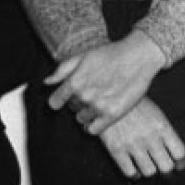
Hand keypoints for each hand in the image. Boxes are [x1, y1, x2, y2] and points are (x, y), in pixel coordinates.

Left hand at [47, 31, 166, 134]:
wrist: (138, 57)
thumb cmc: (111, 54)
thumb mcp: (83, 56)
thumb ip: (62, 70)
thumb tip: (46, 83)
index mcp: (75, 82)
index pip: (55, 102)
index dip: (59, 99)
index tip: (66, 97)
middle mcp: (84, 96)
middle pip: (71, 108)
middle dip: (78, 101)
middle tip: (93, 91)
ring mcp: (98, 107)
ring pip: (82, 119)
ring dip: (88, 112)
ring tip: (100, 100)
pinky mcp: (113, 114)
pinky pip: (93, 130)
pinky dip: (94, 125)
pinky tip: (100, 116)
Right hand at [97, 99, 184, 178]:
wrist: (109, 98)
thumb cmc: (135, 105)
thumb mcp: (156, 113)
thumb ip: (165, 133)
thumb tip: (176, 155)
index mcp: (162, 126)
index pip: (180, 152)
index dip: (181, 162)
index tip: (179, 166)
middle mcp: (149, 137)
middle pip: (167, 167)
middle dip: (168, 171)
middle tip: (166, 172)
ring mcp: (133, 144)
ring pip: (149, 172)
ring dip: (150, 171)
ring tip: (148, 167)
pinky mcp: (116, 149)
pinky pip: (130, 172)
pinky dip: (134, 174)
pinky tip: (135, 170)